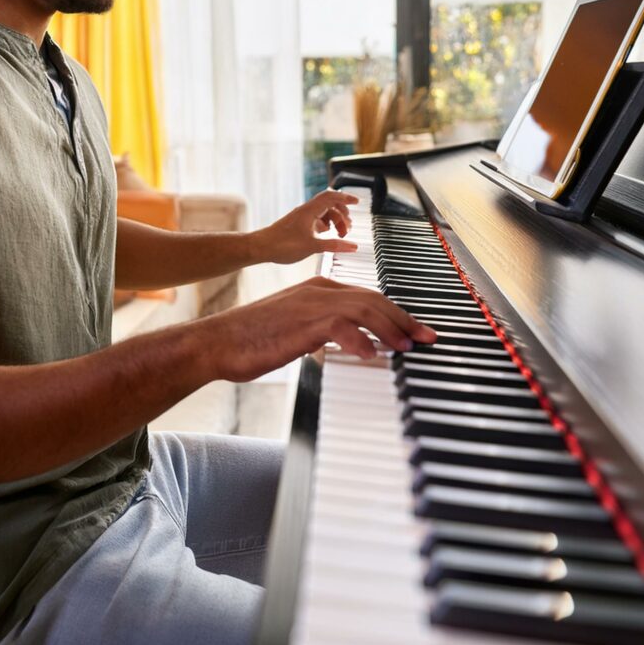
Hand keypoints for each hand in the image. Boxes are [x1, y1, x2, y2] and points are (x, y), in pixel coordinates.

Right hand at [202, 276, 437, 382]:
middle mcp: (318, 290)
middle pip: (374, 299)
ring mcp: (311, 303)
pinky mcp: (302, 322)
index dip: (396, 313)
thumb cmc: (252, 339)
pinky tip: (371, 356)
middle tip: (426, 338)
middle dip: (404, 319)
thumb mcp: (296, 331)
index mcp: (318, 288)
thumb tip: (349, 345)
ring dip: (390, 329)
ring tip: (405, 348)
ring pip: (365, 309)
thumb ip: (323, 332)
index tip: (415, 331)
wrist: (218, 342)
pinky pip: (341, 327)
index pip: (368, 296)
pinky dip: (360, 341)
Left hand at [253, 189, 359, 263]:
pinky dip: (325, 225)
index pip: (331, 196)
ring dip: (334, 221)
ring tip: (340, 235)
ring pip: (322, 213)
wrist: (260, 248)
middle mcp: (305, 211)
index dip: (345, 197)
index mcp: (309, 211)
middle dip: (342, 214)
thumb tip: (353, 246)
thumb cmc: (283, 245)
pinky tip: (326, 235)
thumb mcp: (312, 246)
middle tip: (348, 229)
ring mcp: (301, 218)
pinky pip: (315, 220)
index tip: (357, 202)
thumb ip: (334, 245)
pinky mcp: (297, 225)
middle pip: (329, 205)